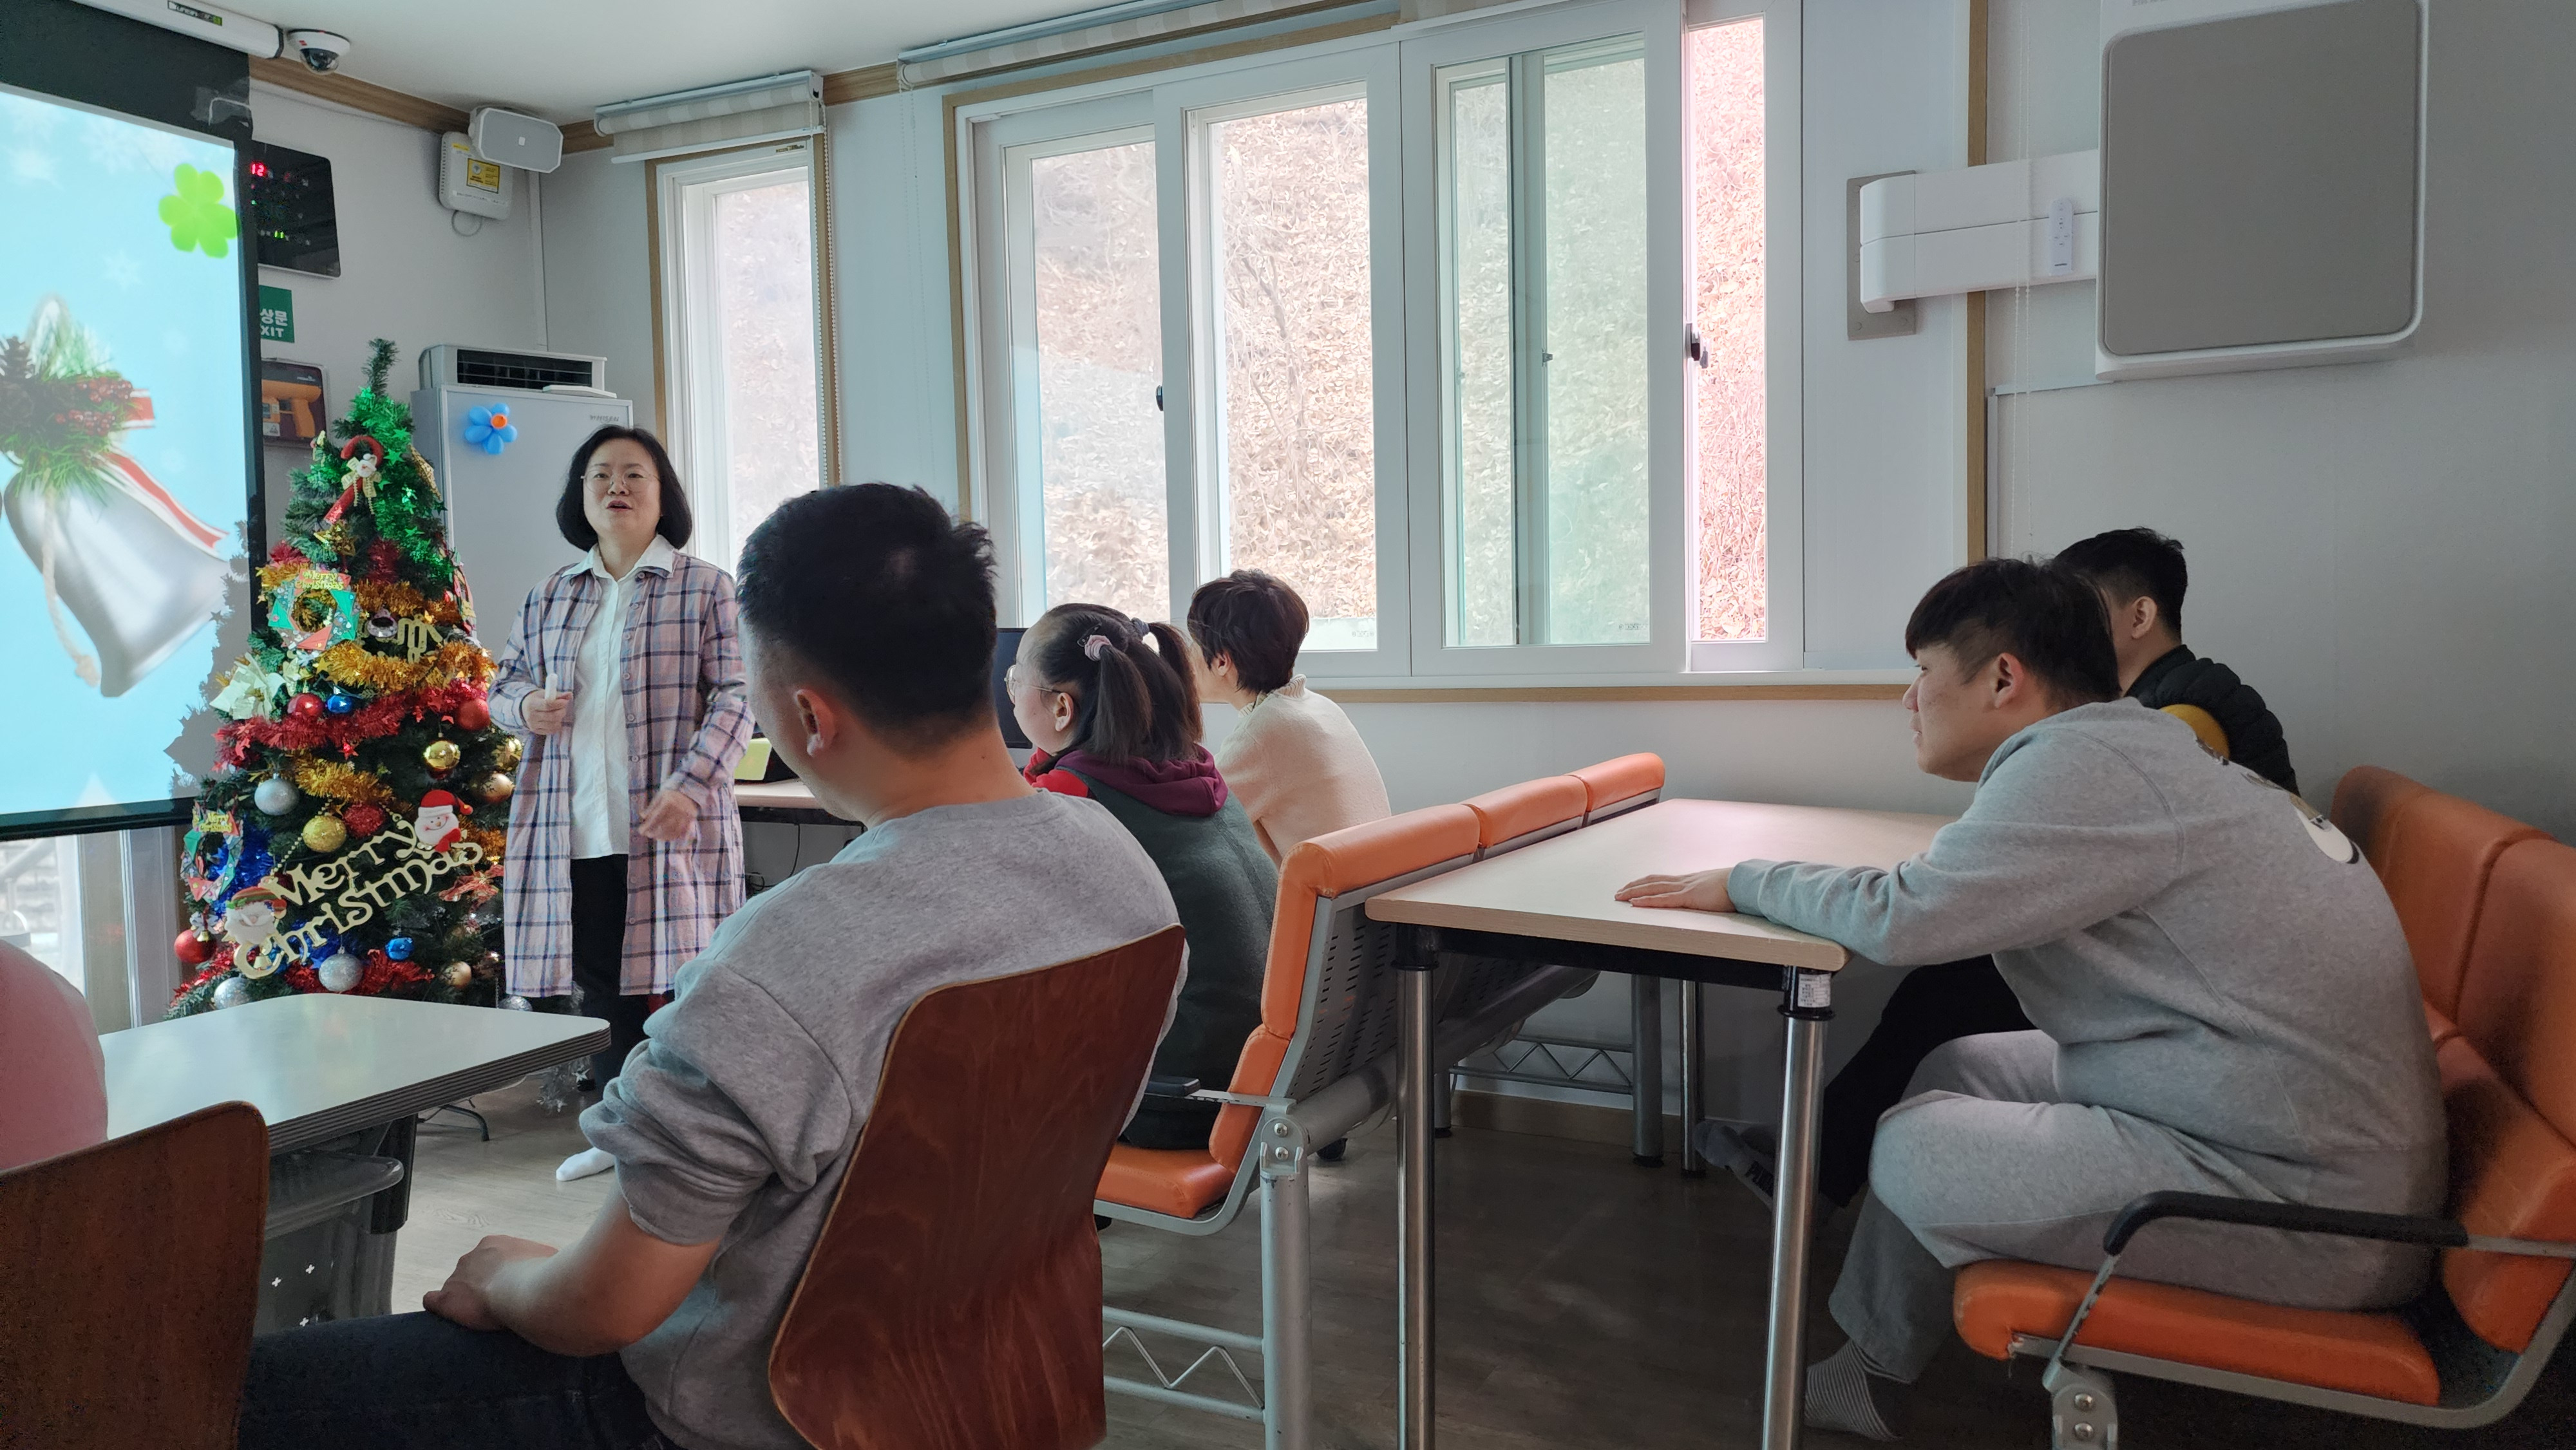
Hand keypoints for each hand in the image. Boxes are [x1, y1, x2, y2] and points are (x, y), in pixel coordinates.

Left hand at [423, 1234, 556, 1329]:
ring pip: (455, 1287)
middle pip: (471, 1271)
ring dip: (465, 1298)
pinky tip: (445, 1315)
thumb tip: (552, 1265)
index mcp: (494, 1244)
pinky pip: (432, 1301)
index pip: (491, 1258)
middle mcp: (472, 1256)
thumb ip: (542, 1259)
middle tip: (497, 1302)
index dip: (500, 1274)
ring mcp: (456, 1277)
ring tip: (479, 1315)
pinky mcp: (446, 1299)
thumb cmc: (543, 1275)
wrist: (527, 1292)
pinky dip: (437, 1307)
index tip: (509, 1287)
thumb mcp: (549, 1258)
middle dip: (482, 1285)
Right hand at [524, 690, 572, 735]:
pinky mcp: (537, 731)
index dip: (559, 703)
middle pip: (553, 716)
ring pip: (554, 724)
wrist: (524, 709)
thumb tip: (570, 694)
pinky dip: (557, 725)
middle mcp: (531, 716)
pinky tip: (555, 720)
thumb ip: (558, 695)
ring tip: (558, 713)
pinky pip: (552, 730)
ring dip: (560, 719)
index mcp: (532, 704)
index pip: (547, 705)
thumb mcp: (545, 694)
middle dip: (562, 711)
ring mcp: (533, 725)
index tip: (565, 701)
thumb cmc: (537, 699)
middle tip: (562, 707)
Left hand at [637, 788, 698, 842]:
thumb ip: (651, 806)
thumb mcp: (660, 796)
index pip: (656, 817)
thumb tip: (642, 816)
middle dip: (654, 832)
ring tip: (656, 837)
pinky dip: (673, 836)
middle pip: (664, 825)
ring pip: (673, 830)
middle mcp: (678, 809)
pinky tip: (666, 837)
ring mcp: (685, 815)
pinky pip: (682, 831)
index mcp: (669, 802)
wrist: (689, 790)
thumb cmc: (671, 793)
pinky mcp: (691, 819)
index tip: (641, 831)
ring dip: (663, 836)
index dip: (647, 825)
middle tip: (647, 835)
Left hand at [1615, 869, 1735, 913]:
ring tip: (1620, 897)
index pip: (1662, 879)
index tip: (1634, 886)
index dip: (1646, 883)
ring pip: (1653, 888)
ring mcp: (1685, 888)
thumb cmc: (1735, 886)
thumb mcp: (1716, 889)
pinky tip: (1635, 903)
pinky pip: (1663, 899)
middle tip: (1619, 892)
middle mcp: (1684, 881)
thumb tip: (1707, 897)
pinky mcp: (1689, 897)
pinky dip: (1647, 901)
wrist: (1744, 882)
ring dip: (1634, 892)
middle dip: (1634, 887)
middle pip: (1652, 881)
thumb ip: (1707, 893)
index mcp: (1690, 880)